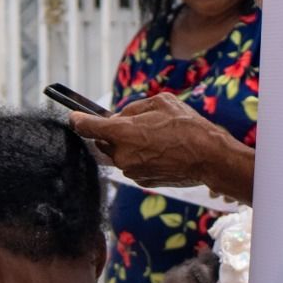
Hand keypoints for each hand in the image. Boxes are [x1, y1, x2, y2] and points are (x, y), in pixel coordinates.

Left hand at [66, 94, 235, 191]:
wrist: (209, 157)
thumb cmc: (187, 126)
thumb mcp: (161, 102)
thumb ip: (134, 108)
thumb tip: (119, 116)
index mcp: (122, 132)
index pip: (87, 127)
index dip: (77, 120)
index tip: (73, 117)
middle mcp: (122, 154)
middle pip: (103, 142)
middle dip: (111, 133)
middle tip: (133, 124)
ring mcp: (131, 170)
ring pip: (118, 155)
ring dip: (128, 146)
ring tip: (154, 138)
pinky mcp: (141, 180)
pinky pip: (132, 165)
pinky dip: (139, 158)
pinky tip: (159, 151)